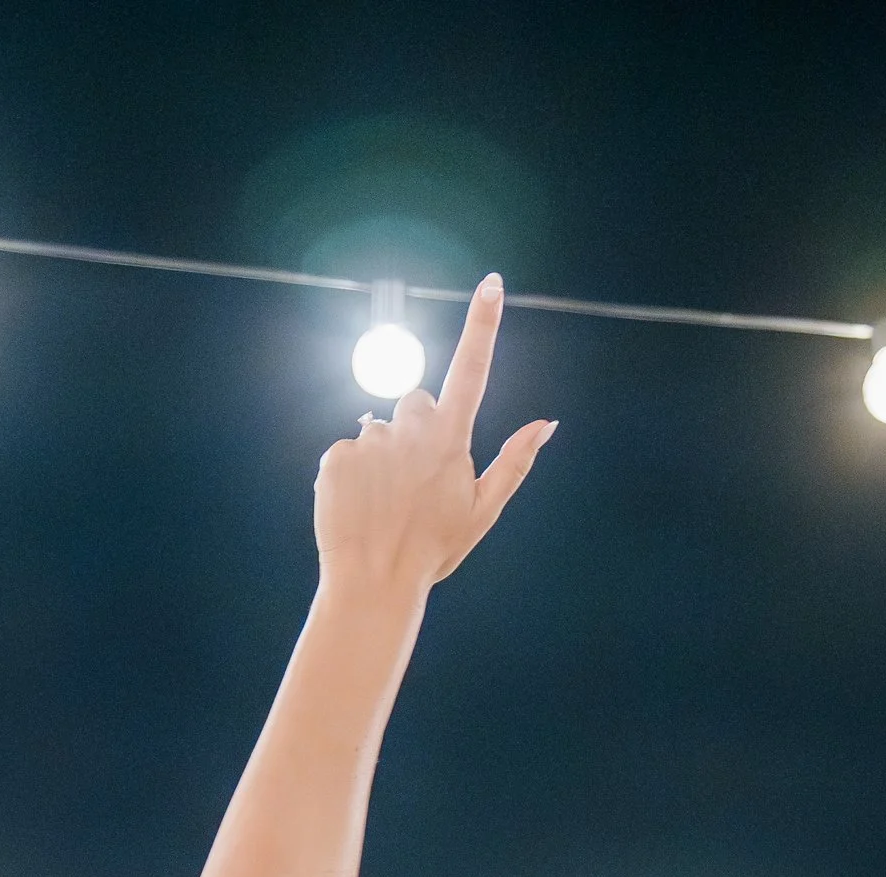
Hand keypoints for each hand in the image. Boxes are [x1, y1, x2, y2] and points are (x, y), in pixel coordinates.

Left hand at [314, 275, 553, 604]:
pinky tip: (359, 508)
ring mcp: (372, 440)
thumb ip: (514, 462)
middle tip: (414, 483)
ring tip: (383, 505)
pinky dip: (352, 475)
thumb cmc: (433, 552)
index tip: (491, 284)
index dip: (482, 324)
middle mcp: (411, 429)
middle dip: (417, 430)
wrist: (373, 584)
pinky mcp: (337, 454)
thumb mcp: (482, 511)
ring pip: (379, 430)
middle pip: (417, 403)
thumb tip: (548, 423)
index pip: (471, 369)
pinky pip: (348, 452)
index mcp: (450, 440)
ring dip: (382, 458)